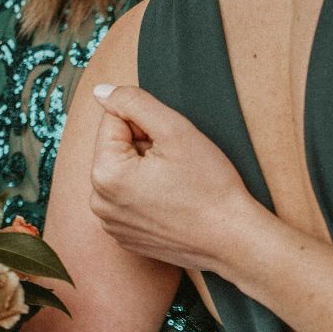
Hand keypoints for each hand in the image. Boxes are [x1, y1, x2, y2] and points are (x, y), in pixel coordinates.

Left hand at [88, 84, 271, 273]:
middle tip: (178, 167)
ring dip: (146, 171)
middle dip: (144, 148)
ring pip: (123, 175)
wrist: (233, 240)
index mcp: (105, 174)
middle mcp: (99, 203)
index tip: (172, 147)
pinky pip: (129, 201)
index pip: (114, 121)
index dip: (147, 125)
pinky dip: (148, 197)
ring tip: (177, 187)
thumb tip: (101, 91)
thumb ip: (133, 102)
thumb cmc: (210, 186)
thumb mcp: (175, 130)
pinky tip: (174, 206)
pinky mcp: (126, 238)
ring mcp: (112, 224)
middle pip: (116, 150)